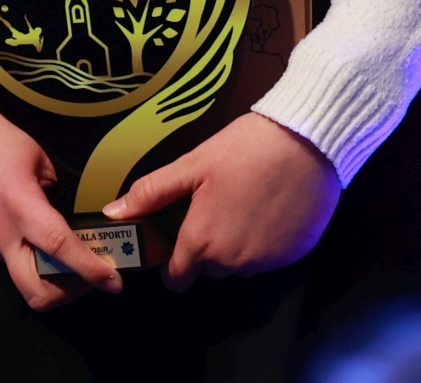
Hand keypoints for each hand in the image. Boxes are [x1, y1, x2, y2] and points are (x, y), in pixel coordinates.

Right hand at [0, 102, 122, 307]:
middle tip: (96, 278)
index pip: (58, 247)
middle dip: (70, 293)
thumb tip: (82, 221)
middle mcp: (2, 234)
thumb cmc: (0, 139)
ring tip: (79, 265)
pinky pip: (16, 266)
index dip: (89, 268)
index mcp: (19, 205)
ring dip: (55, 284)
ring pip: (25, 284)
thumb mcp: (41, 160)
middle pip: (35, 290)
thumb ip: (60, 194)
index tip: (114, 281)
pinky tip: (53, 250)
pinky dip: (39, 267)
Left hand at [105, 113, 338, 290]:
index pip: (177, 280)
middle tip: (219, 208)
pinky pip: (270, 258)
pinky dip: (268, 241)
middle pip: (211, 270)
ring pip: (241, 264)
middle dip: (210, 248)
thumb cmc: (244, 149)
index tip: (182, 240)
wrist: (307, 140)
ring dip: (239, 245)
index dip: (175, 264)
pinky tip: (272, 209)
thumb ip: (151, 193)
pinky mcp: (294, 255)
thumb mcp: (193, 165)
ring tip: (247, 205)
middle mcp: (232, 261)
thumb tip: (113, 212)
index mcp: (201, 242)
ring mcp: (265, 262)